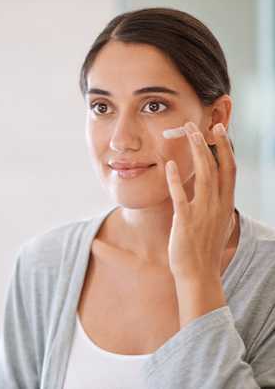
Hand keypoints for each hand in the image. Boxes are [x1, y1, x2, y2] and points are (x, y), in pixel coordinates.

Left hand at [164, 121, 235, 325]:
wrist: (198, 275)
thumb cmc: (204, 251)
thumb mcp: (218, 227)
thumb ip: (221, 211)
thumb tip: (226, 204)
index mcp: (225, 205)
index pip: (230, 170)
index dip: (226, 148)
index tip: (220, 130)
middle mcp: (218, 206)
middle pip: (218, 167)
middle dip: (210, 143)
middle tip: (200, 124)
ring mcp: (203, 213)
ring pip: (203, 176)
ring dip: (196, 152)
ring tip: (188, 134)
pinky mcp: (186, 221)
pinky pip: (181, 196)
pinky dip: (176, 179)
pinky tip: (170, 165)